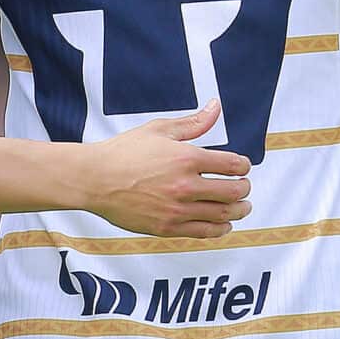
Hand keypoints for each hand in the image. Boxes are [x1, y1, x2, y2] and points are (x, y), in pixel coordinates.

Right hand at [84, 100, 252, 238]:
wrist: (95, 179)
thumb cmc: (123, 152)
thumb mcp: (159, 130)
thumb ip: (193, 122)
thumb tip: (215, 106)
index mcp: (187, 158)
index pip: (233, 165)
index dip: (244, 166)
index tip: (242, 167)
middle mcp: (186, 185)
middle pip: (234, 192)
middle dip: (244, 189)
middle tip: (244, 187)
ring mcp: (177, 209)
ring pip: (223, 215)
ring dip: (239, 210)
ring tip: (242, 207)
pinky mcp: (168, 227)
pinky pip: (204, 232)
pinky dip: (220, 229)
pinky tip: (223, 225)